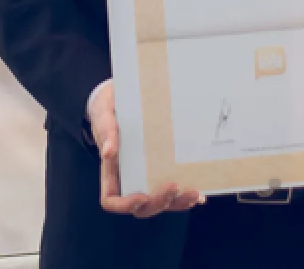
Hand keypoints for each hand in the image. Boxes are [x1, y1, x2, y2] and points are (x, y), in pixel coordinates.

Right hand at [90, 83, 204, 216]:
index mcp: (111, 170)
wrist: (120, 97)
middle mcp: (130, 178)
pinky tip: (200, 192)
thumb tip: (109, 152)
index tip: (142, 197)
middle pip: (142, 206)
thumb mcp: (103, 113)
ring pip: (162, 201)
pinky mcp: (163, 167)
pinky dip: (185, 193)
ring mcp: (148, 175)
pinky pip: (174, 187)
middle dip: (160, 202)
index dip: (125, 205)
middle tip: (175, 187)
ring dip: (178, 202)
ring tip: (195, 193)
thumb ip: (105, 129)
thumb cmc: (108, 108)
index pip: (112, 199)